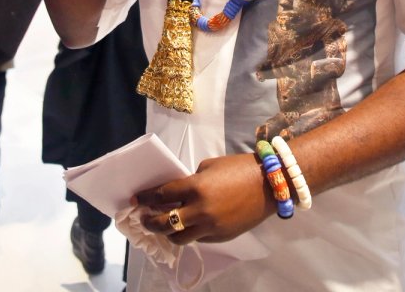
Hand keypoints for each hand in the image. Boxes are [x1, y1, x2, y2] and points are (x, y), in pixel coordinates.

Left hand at [134, 153, 272, 244]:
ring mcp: (211, 227)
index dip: (145, 198)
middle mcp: (200, 210)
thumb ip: (191, 180)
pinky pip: (199, 238)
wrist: (268, 185)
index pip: (161, 195)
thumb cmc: (238, 168)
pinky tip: (189, 225)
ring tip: (165, 226)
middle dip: (150, 222)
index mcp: (195, 187)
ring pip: (179, 238)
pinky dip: (191, 232)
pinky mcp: (221, 237)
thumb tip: (177, 192)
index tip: (136, 199)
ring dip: (168, 232)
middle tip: (144, 218)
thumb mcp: (209, 166)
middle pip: (164, 223)